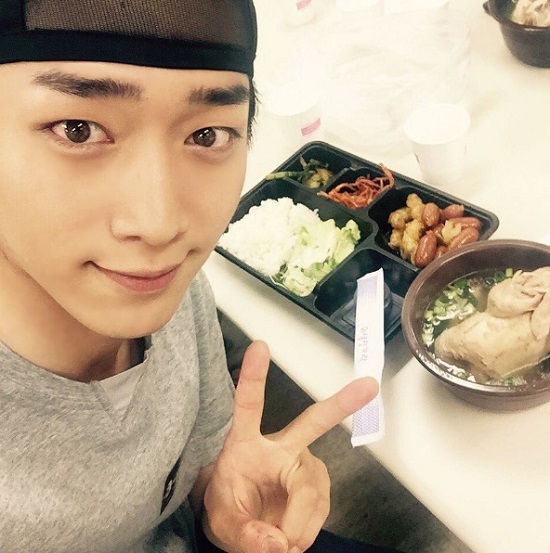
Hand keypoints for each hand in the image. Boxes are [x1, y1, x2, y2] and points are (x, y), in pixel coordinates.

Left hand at [203, 340, 378, 552]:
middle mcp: (280, 446)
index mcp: (245, 444)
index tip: (259, 347)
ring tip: (280, 540)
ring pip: (313, 491)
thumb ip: (245, 534)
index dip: (254, 377)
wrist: (244, 522)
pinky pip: (321, 509)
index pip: (248, 407)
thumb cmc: (230, 507)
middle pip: (311, 424)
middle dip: (340, 404)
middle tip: (368, 386)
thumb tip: (275, 543)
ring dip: (298, 524)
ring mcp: (302, 464)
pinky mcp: (318, 483)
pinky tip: (293, 534)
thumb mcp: (223, 521)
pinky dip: (306, 530)